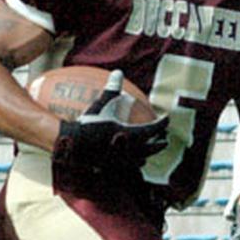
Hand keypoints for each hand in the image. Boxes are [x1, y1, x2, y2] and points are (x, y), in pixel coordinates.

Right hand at [52, 70, 168, 171]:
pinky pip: (127, 166)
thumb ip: (112, 88)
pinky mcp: (112, 167)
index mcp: (131, 134)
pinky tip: (131, 161)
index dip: (162, 123)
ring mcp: (121, 161)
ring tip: (149, 151)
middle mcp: (130, 149)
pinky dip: (133, 162)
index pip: (154, 128)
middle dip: (160, 143)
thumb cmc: (87, 123)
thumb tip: (118, 71)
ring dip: (147, 154)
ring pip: (141, 159)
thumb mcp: (101, 104)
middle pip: (152, 148)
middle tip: (165, 140)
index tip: (167, 119)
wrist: (72, 145)